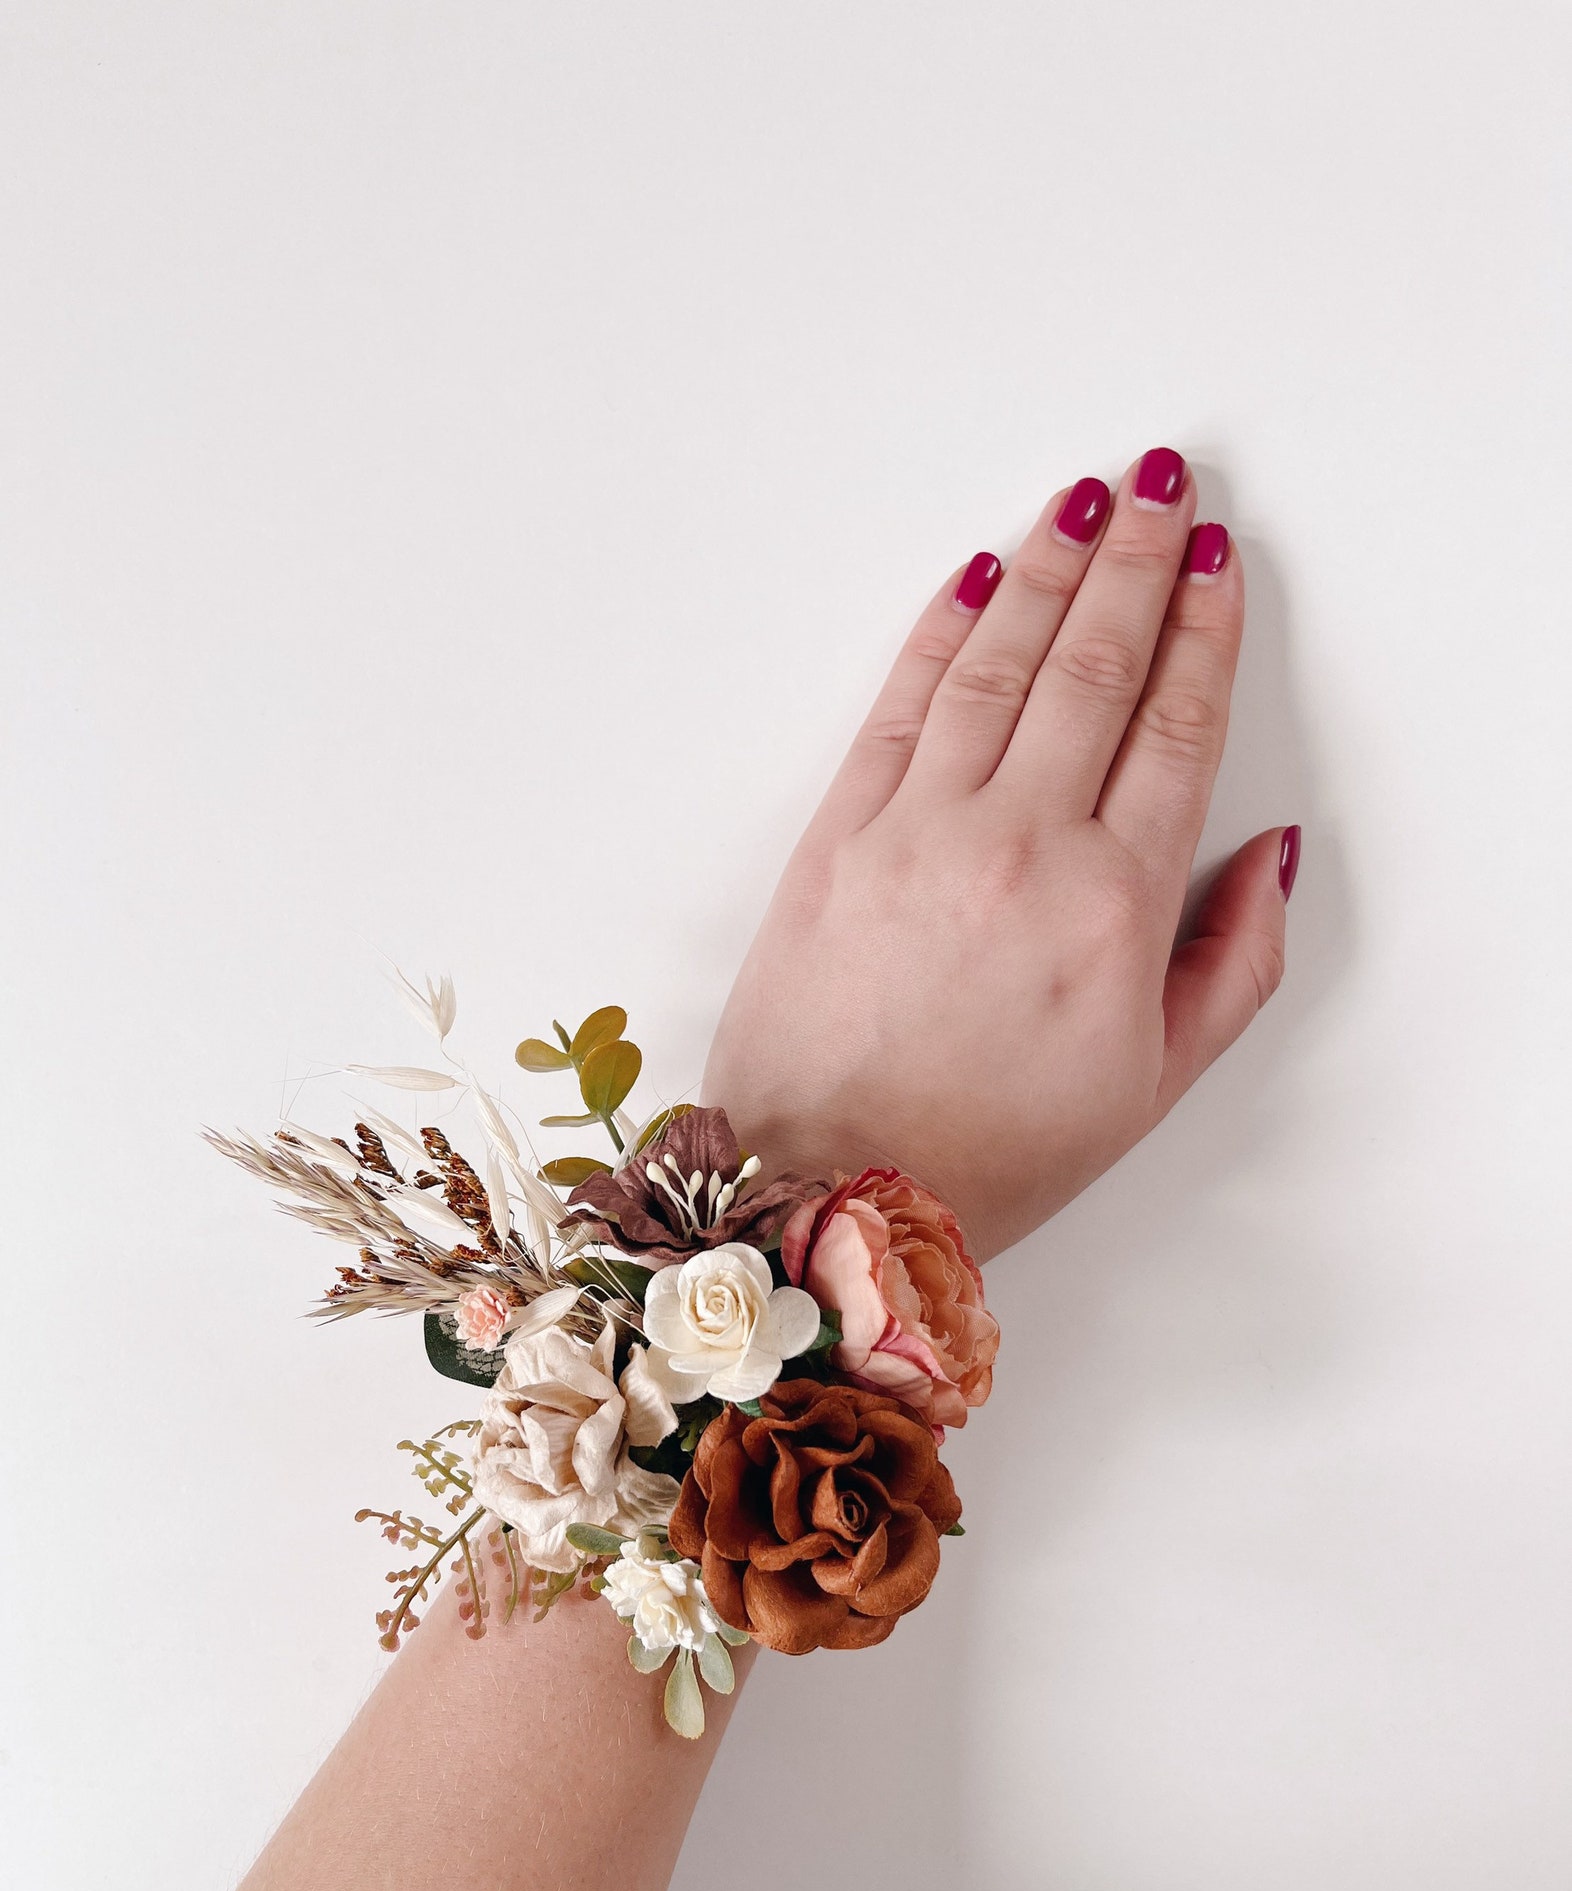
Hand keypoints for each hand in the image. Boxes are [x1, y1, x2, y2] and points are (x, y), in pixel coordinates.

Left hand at [704, 449, 1296, 1263]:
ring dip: (1046, 569)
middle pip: (1093, 667)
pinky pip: (898, 706)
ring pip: (999, 664)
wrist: (833, 1189)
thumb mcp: (1154, 1083)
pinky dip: (939, 633)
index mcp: (1113, 906)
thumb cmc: (992, 1151)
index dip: (1201, 632)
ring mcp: (919, 830)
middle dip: (1134, 564)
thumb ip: (1233, 959)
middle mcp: (1020, 845)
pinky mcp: (836, 836)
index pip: (1174, 727)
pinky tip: (973, 581)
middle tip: (1162, 489)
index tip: (1214, 565)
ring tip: (1081, 502)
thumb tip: (1269, 852)